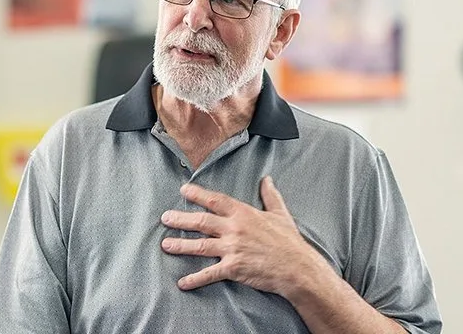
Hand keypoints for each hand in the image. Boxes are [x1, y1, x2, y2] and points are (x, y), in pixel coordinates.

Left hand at [159, 177, 332, 296]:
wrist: (297, 267)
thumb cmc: (289, 241)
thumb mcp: (280, 214)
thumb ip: (271, 196)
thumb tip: (267, 179)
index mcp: (243, 214)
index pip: (215, 200)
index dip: (198, 194)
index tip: (183, 190)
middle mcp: (234, 229)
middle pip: (201, 221)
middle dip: (180, 219)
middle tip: (165, 218)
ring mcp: (232, 249)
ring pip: (200, 246)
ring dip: (181, 245)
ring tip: (165, 245)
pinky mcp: (233, 268)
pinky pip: (209, 274)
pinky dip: (194, 279)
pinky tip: (182, 282)